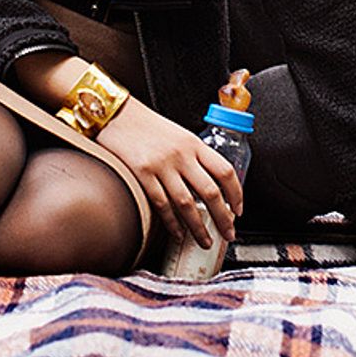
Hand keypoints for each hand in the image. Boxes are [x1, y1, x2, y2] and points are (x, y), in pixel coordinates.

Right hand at [98, 97, 241, 248]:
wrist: (118, 114)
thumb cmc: (148, 125)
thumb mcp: (178, 135)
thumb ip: (193, 156)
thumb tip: (209, 186)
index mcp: (194, 143)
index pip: (225, 171)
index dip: (236, 194)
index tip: (237, 210)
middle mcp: (181, 154)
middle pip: (210, 192)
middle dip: (223, 219)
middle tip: (228, 234)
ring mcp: (162, 165)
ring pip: (187, 204)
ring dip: (199, 228)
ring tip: (204, 241)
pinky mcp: (143, 174)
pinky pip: (162, 205)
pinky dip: (172, 223)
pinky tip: (178, 233)